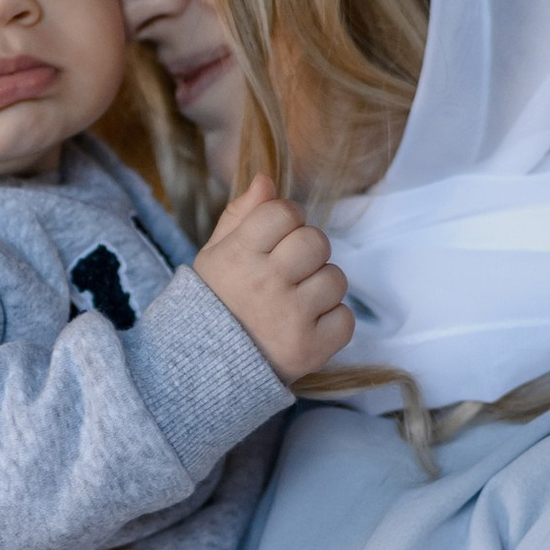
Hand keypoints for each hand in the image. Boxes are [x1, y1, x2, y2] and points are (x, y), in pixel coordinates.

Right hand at [193, 176, 354, 382]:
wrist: (204, 370)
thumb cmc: (214, 303)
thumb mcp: (215, 254)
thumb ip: (241, 215)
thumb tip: (267, 179)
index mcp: (239, 256)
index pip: (284, 211)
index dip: (287, 218)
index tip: (278, 235)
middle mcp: (266, 285)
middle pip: (316, 241)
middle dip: (308, 251)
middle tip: (290, 271)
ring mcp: (291, 319)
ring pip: (336, 279)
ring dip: (321, 287)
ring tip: (295, 302)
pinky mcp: (311, 350)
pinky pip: (346, 318)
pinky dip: (332, 321)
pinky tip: (306, 325)